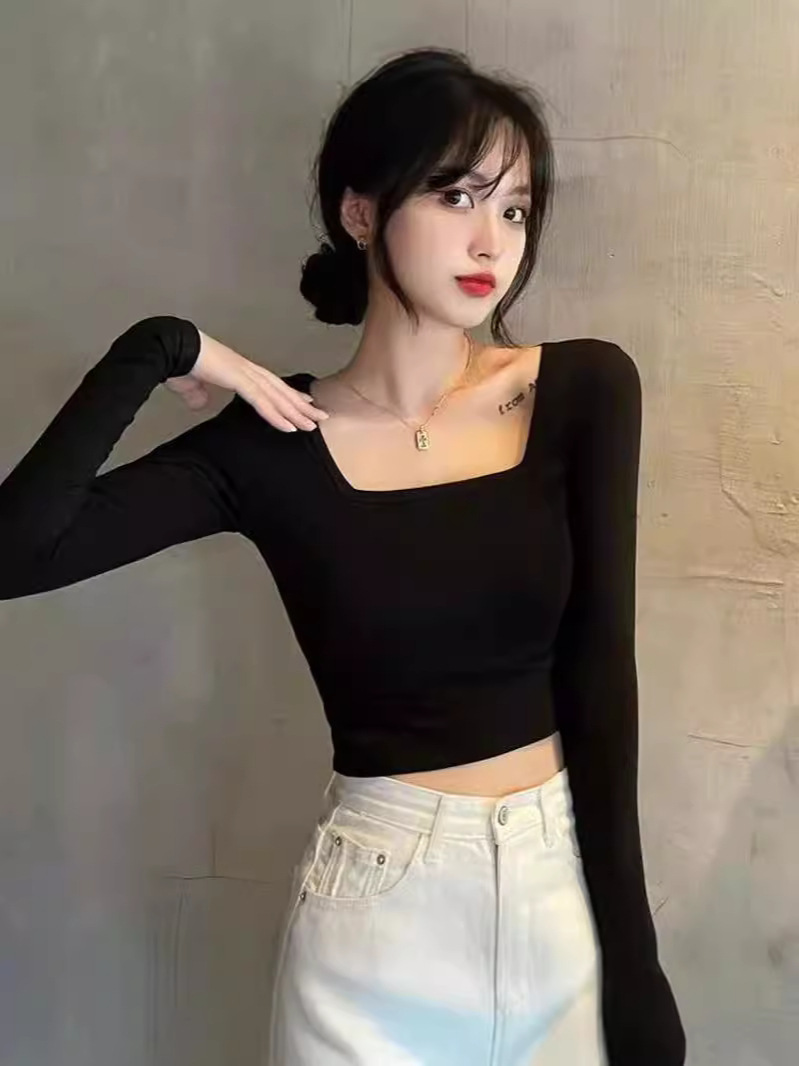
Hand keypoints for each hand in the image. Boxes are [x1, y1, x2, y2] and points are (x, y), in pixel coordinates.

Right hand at [164, 330, 328, 432]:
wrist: (169, 346)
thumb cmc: (177, 362)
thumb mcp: (189, 384)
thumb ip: (197, 394)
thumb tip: (199, 403)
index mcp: (238, 369)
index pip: (270, 384)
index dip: (287, 395)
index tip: (304, 403)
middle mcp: (247, 369)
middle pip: (280, 390)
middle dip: (301, 405)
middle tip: (320, 417)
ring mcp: (244, 373)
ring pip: (276, 396)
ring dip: (295, 412)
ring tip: (312, 426)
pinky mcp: (238, 379)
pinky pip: (261, 401)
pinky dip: (276, 414)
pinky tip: (289, 427)